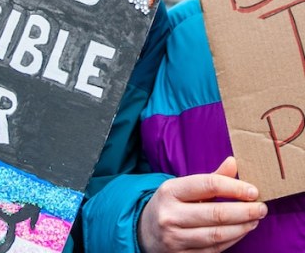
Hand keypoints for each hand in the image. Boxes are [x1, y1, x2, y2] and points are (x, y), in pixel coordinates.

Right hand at [138, 157, 267, 252]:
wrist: (144, 231)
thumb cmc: (170, 205)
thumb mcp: (182, 188)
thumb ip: (210, 178)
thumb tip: (234, 162)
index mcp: (169, 191)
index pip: (207, 185)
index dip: (234, 187)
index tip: (254, 191)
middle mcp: (169, 215)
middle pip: (216, 213)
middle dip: (245, 211)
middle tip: (262, 208)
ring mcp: (174, 238)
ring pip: (217, 234)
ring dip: (242, 227)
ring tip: (255, 219)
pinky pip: (214, 248)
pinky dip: (232, 240)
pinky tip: (241, 231)